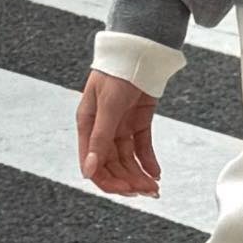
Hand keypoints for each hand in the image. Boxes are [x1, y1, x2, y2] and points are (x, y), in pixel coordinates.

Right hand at [77, 69, 161, 198]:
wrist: (140, 50)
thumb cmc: (117, 72)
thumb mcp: (108, 106)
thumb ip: (100, 139)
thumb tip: (89, 170)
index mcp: (87, 125)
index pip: (93, 163)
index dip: (108, 180)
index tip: (126, 190)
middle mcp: (102, 129)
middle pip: (112, 164)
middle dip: (128, 180)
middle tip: (145, 191)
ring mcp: (120, 126)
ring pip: (128, 160)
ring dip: (139, 174)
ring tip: (153, 187)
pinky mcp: (138, 122)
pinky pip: (141, 147)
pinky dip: (148, 161)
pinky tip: (155, 173)